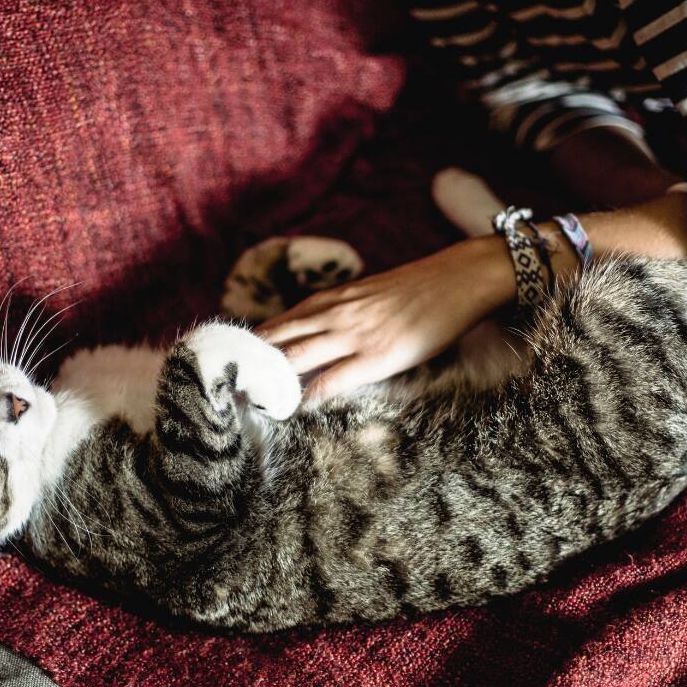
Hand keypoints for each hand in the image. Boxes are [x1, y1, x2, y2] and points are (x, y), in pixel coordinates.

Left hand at [256, 236, 515, 399]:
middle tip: (225, 384)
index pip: (280, 323)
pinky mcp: (377, 356)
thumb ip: (344, 311)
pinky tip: (295, 408)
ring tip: (247, 400)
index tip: (232, 363)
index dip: (253, 344)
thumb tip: (324, 333)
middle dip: (249, 362)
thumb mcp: (371, 293)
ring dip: (270, 380)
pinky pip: (334, 379)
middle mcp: (335, 314)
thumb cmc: (422, 288)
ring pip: (297, 357)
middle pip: (278, 339)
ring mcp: (354, 335)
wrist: (461, 278)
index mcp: (334, 299)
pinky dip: (310, 395)